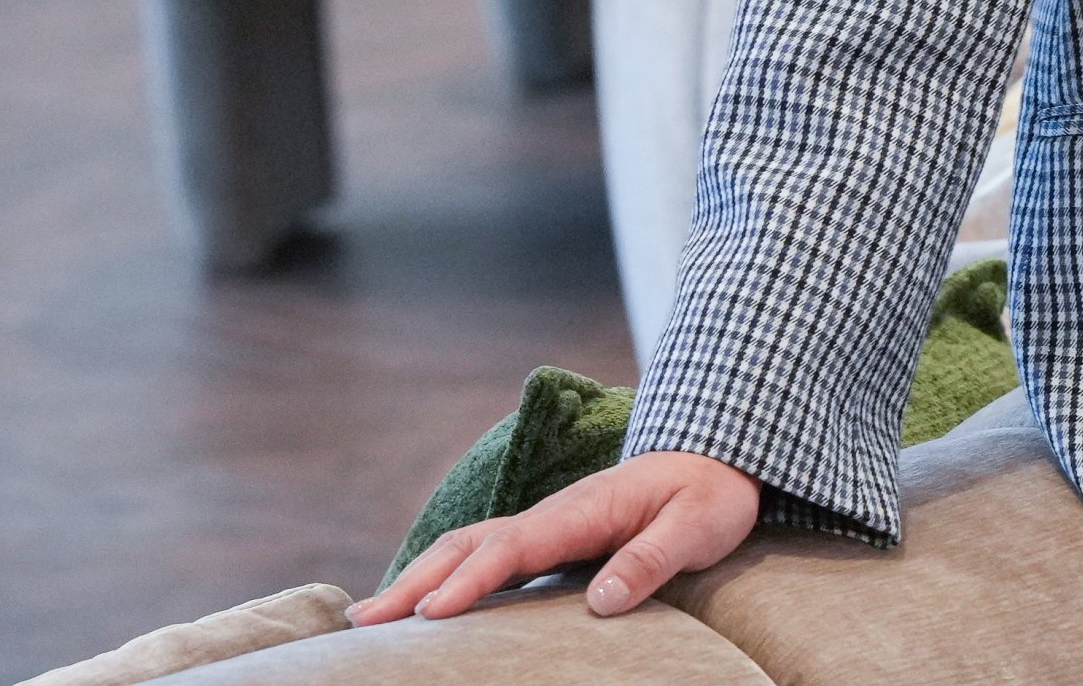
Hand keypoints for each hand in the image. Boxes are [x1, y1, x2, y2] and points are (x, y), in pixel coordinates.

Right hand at [348, 451, 760, 624]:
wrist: (719, 460)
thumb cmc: (710, 495)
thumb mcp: (700, 526)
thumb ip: (653, 559)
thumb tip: (602, 602)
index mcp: (584, 509)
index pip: (514, 546)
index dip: (469, 579)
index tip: (429, 614)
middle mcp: (554, 514)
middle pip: (470, 544)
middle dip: (415, 581)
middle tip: (363, 623)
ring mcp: (547, 525)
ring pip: (468, 547)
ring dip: (418, 578)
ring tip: (367, 618)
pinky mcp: (549, 540)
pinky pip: (486, 557)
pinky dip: (444, 576)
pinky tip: (420, 607)